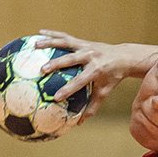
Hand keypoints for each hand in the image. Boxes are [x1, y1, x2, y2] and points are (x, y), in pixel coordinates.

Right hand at [36, 30, 156, 120]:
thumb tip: (79, 123)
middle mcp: (90, 56)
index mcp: (96, 70)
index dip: (68, 89)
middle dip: (56, 64)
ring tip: (34, 45)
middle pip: (71, 59)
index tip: (55, 97)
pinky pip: (65, 37)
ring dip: (50, 43)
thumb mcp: (104, 92)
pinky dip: (52, 34)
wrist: (123, 57)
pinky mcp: (82, 41)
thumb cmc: (112, 78)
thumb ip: (92, 106)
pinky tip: (39, 33)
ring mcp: (86, 47)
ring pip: (66, 43)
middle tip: (42, 70)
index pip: (80, 81)